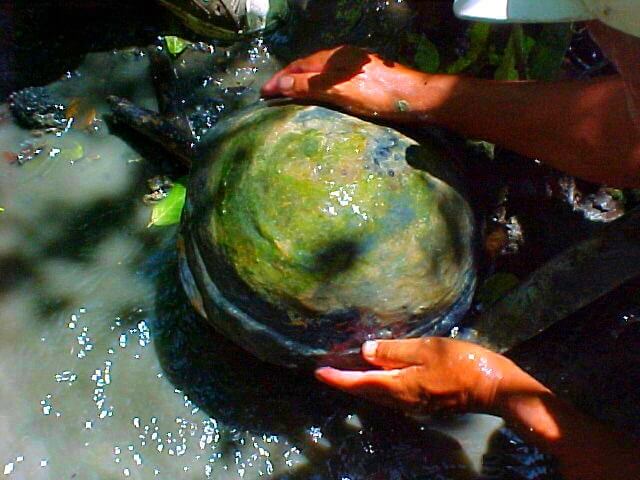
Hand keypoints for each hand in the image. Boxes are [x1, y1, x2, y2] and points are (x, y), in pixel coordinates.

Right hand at [261, 46, 444, 120]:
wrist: (415, 97)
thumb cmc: (378, 94)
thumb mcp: (340, 91)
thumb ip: (311, 86)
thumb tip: (282, 84)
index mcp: (333, 58)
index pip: (298, 67)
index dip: (280, 80)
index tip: (263, 93)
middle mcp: (341, 58)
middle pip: (307, 67)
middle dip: (287, 80)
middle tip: (271, 94)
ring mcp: (353, 66)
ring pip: (319, 72)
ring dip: (301, 82)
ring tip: (289, 95)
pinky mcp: (363, 76)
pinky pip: (330, 78)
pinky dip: (316, 85)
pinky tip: (318, 94)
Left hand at [316, 338, 544, 414]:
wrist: (492, 387)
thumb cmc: (461, 363)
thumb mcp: (427, 349)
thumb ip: (394, 351)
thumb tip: (365, 352)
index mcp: (399, 386)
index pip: (359, 383)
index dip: (337, 378)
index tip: (318, 372)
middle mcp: (401, 400)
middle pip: (365, 392)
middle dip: (344, 382)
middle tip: (327, 369)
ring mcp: (412, 403)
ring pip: (377, 395)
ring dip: (359, 384)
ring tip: (346, 369)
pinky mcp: (422, 401)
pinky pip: (390, 394)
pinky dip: (376, 385)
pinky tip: (376, 373)